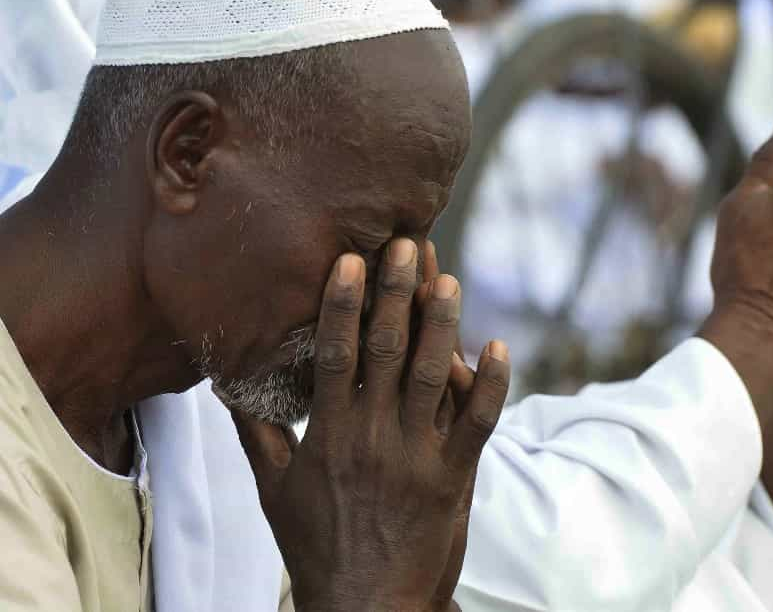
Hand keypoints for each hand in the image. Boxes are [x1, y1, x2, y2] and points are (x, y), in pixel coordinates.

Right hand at [232, 240, 510, 610]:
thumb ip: (257, 433)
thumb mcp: (274, 490)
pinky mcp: (454, 479)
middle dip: (398, 294)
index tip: (352, 259)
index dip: (345, 304)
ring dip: (442, 324)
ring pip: (433, 377)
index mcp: (329, 436)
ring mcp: (417, 458)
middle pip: (388, 353)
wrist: (367, 607)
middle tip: (408, 242)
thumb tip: (228, 384)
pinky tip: (499, 345)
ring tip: (448, 278)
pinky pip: (478, 424)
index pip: (336, 355)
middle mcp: (373, 439)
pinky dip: (490, 384)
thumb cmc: (315, 546)